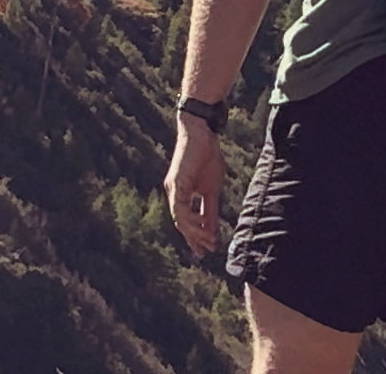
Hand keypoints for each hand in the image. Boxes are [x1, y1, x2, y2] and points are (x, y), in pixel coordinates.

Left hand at [165, 118, 224, 256]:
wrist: (202, 133)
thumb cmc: (207, 158)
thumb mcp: (211, 190)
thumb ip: (210, 210)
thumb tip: (212, 231)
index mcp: (182, 194)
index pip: (186, 221)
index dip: (195, 237)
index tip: (205, 252)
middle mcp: (174, 193)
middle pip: (181, 223)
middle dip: (194, 239)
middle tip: (207, 251)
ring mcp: (173, 188)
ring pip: (179, 219)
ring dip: (194, 233)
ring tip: (210, 241)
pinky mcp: (176, 183)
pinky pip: (180, 208)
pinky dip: (191, 220)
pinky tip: (203, 227)